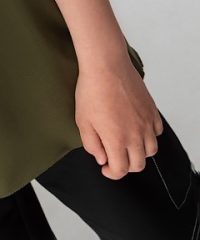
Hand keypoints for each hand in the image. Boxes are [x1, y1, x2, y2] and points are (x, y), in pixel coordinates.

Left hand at [74, 56, 163, 178]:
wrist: (106, 66)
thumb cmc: (92, 91)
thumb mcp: (82, 121)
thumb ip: (92, 145)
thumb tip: (102, 158)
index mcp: (116, 140)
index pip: (120, 170)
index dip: (111, 173)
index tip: (105, 168)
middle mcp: (135, 135)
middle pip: (138, 165)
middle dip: (125, 166)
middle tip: (114, 159)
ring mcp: (146, 123)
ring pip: (151, 151)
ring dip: (139, 153)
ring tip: (126, 144)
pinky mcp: (152, 111)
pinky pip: (157, 132)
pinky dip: (149, 136)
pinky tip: (137, 130)